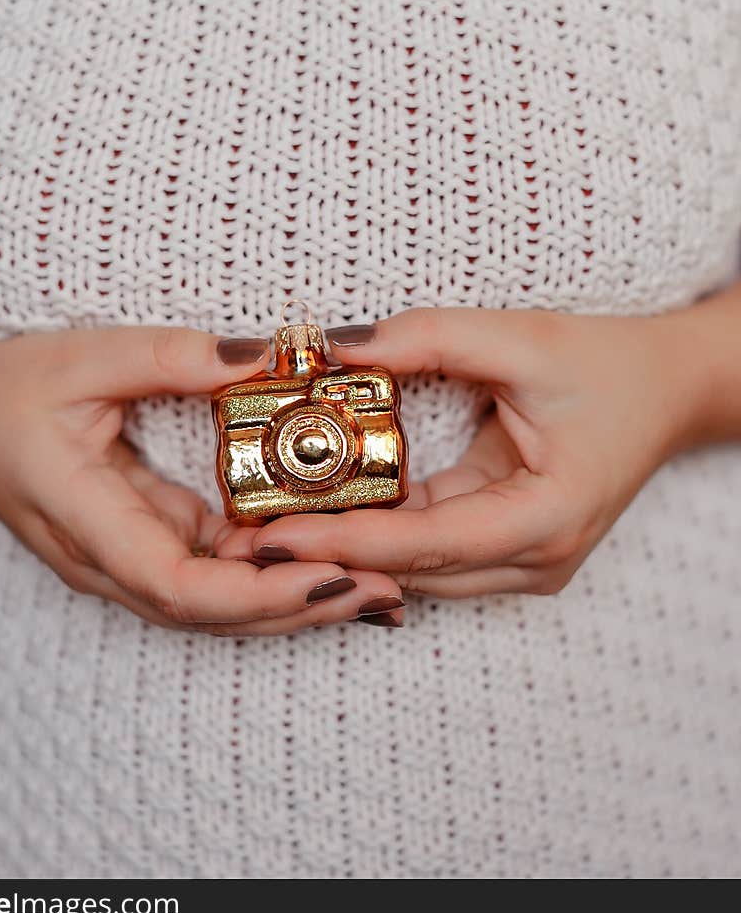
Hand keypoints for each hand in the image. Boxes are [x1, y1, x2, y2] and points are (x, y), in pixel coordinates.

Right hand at [0, 326, 401, 633]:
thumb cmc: (9, 392)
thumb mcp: (84, 357)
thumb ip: (170, 357)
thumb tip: (262, 357)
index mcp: (83, 514)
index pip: (174, 582)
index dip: (254, 591)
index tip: (329, 576)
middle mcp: (105, 560)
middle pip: (210, 611)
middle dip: (298, 607)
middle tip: (384, 592)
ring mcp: (124, 562)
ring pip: (216, 605)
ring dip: (293, 601)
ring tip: (375, 588)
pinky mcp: (144, 548)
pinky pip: (212, 576)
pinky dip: (269, 575)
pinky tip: (326, 562)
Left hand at [215, 306, 698, 597]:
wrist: (667, 393)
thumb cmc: (606, 368)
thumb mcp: (520, 339)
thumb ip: (426, 339)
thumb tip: (332, 349)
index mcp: (546, 517)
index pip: (425, 543)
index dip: (345, 542)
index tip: (273, 537)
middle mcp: (536, 559)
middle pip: (411, 571)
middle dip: (329, 557)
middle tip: (246, 542)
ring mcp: (526, 565)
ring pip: (416, 573)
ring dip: (348, 554)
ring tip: (267, 536)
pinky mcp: (510, 554)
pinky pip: (431, 556)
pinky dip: (380, 540)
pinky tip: (323, 523)